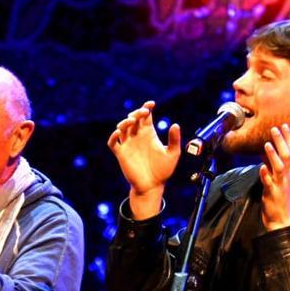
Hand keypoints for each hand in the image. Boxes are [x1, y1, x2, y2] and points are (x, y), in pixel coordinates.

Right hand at [107, 101, 180, 218]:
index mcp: (149, 134)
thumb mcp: (173, 154)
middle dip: (136, 113)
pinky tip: (118, 133)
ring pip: (122, 128)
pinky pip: (113, 143)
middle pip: (133, 119)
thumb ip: (174, 140)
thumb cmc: (163, 171)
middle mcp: (137, 137)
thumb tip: (175, 125)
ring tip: (132, 121)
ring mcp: (128, 145)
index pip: (145, 116)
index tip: (151, 104)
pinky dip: (113, 137)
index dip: (146, 107)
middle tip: (143, 112)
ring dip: (125, 122)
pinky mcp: (121, 154)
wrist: (153, 186)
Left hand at [259, 124, 289, 230]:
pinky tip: (261, 168)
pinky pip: (270, 184)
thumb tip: (266, 156)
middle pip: (287, 156)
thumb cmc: (279, 200)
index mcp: (289, 173)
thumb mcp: (277, 181)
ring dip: (273, 156)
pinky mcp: (273, 195)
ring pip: (279, 168)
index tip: (284, 126)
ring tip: (266, 145)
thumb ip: (273, 168)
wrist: (281, 221)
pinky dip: (266, 175)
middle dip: (282, 142)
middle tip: (275, 128)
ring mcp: (281, 185)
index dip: (288, 139)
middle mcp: (287, 177)